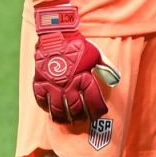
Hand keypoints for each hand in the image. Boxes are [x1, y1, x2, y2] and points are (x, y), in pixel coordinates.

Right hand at [31, 1, 120, 123]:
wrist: (56, 35)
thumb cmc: (78, 45)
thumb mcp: (96, 55)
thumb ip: (107, 68)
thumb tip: (116, 80)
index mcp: (84, 78)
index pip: (93, 101)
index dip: (97, 111)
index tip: (98, 114)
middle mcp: (68, 84)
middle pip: (75, 108)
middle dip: (80, 117)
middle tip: (83, 120)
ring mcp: (52, 85)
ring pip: (57, 108)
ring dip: (63, 117)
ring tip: (67, 121)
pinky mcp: (39, 83)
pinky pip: (42, 101)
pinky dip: (47, 108)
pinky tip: (51, 112)